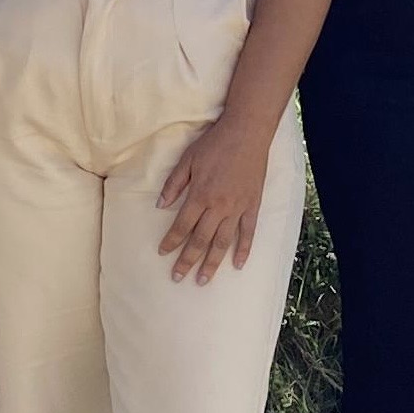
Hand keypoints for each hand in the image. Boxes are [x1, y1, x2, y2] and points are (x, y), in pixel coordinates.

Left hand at [155, 111, 274, 284]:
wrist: (247, 132)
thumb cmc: (215, 144)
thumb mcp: (188, 159)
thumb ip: (174, 184)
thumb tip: (160, 205)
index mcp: (200, 194)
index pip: (182, 226)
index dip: (171, 241)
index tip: (163, 254)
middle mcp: (219, 206)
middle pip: (200, 240)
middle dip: (188, 261)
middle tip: (178, 277)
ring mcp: (238, 207)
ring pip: (222, 242)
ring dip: (212, 263)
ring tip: (203, 280)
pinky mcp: (253, 205)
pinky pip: (248, 233)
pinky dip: (243, 250)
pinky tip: (238, 265)